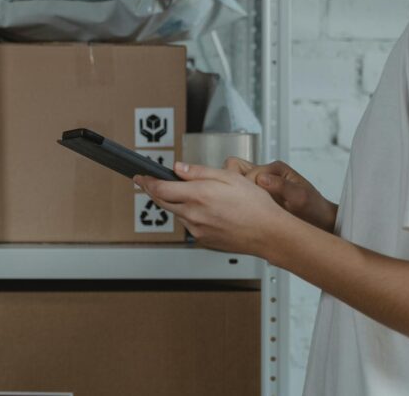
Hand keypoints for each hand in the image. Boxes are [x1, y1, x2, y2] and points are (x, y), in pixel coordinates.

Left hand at [133, 161, 294, 255]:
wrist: (268, 233)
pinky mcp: (203, 240)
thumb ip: (199, 172)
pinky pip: (189, 224)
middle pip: (163, 202)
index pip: (161, 189)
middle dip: (154, 191)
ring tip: (189, 193)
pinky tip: (205, 210)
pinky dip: (189, 214)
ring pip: (177, 213)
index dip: (147, 182)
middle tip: (148, 182)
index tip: (140, 177)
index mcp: (198, 196)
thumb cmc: (255, 205)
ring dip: (175, 203)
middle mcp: (194, 215)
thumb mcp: (228, 177)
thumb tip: (178, 168)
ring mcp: (197, 230)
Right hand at [221, 157, 337, 233]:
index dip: (248, 187)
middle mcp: (266, 174)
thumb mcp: (301, 197)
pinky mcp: (258, 196)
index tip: (253, 201)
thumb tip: (262, 179)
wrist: (320, 223)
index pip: (249, 172)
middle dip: (237, 186)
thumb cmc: (314, 209)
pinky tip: (249, 214)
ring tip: (248, 210)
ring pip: (235, 182)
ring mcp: (260, 185)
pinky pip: (240, 194)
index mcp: (276, 169)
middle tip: (245, 204)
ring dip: (237, 195)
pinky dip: (240, 203)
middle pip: (236, 169)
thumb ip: (282, 186)